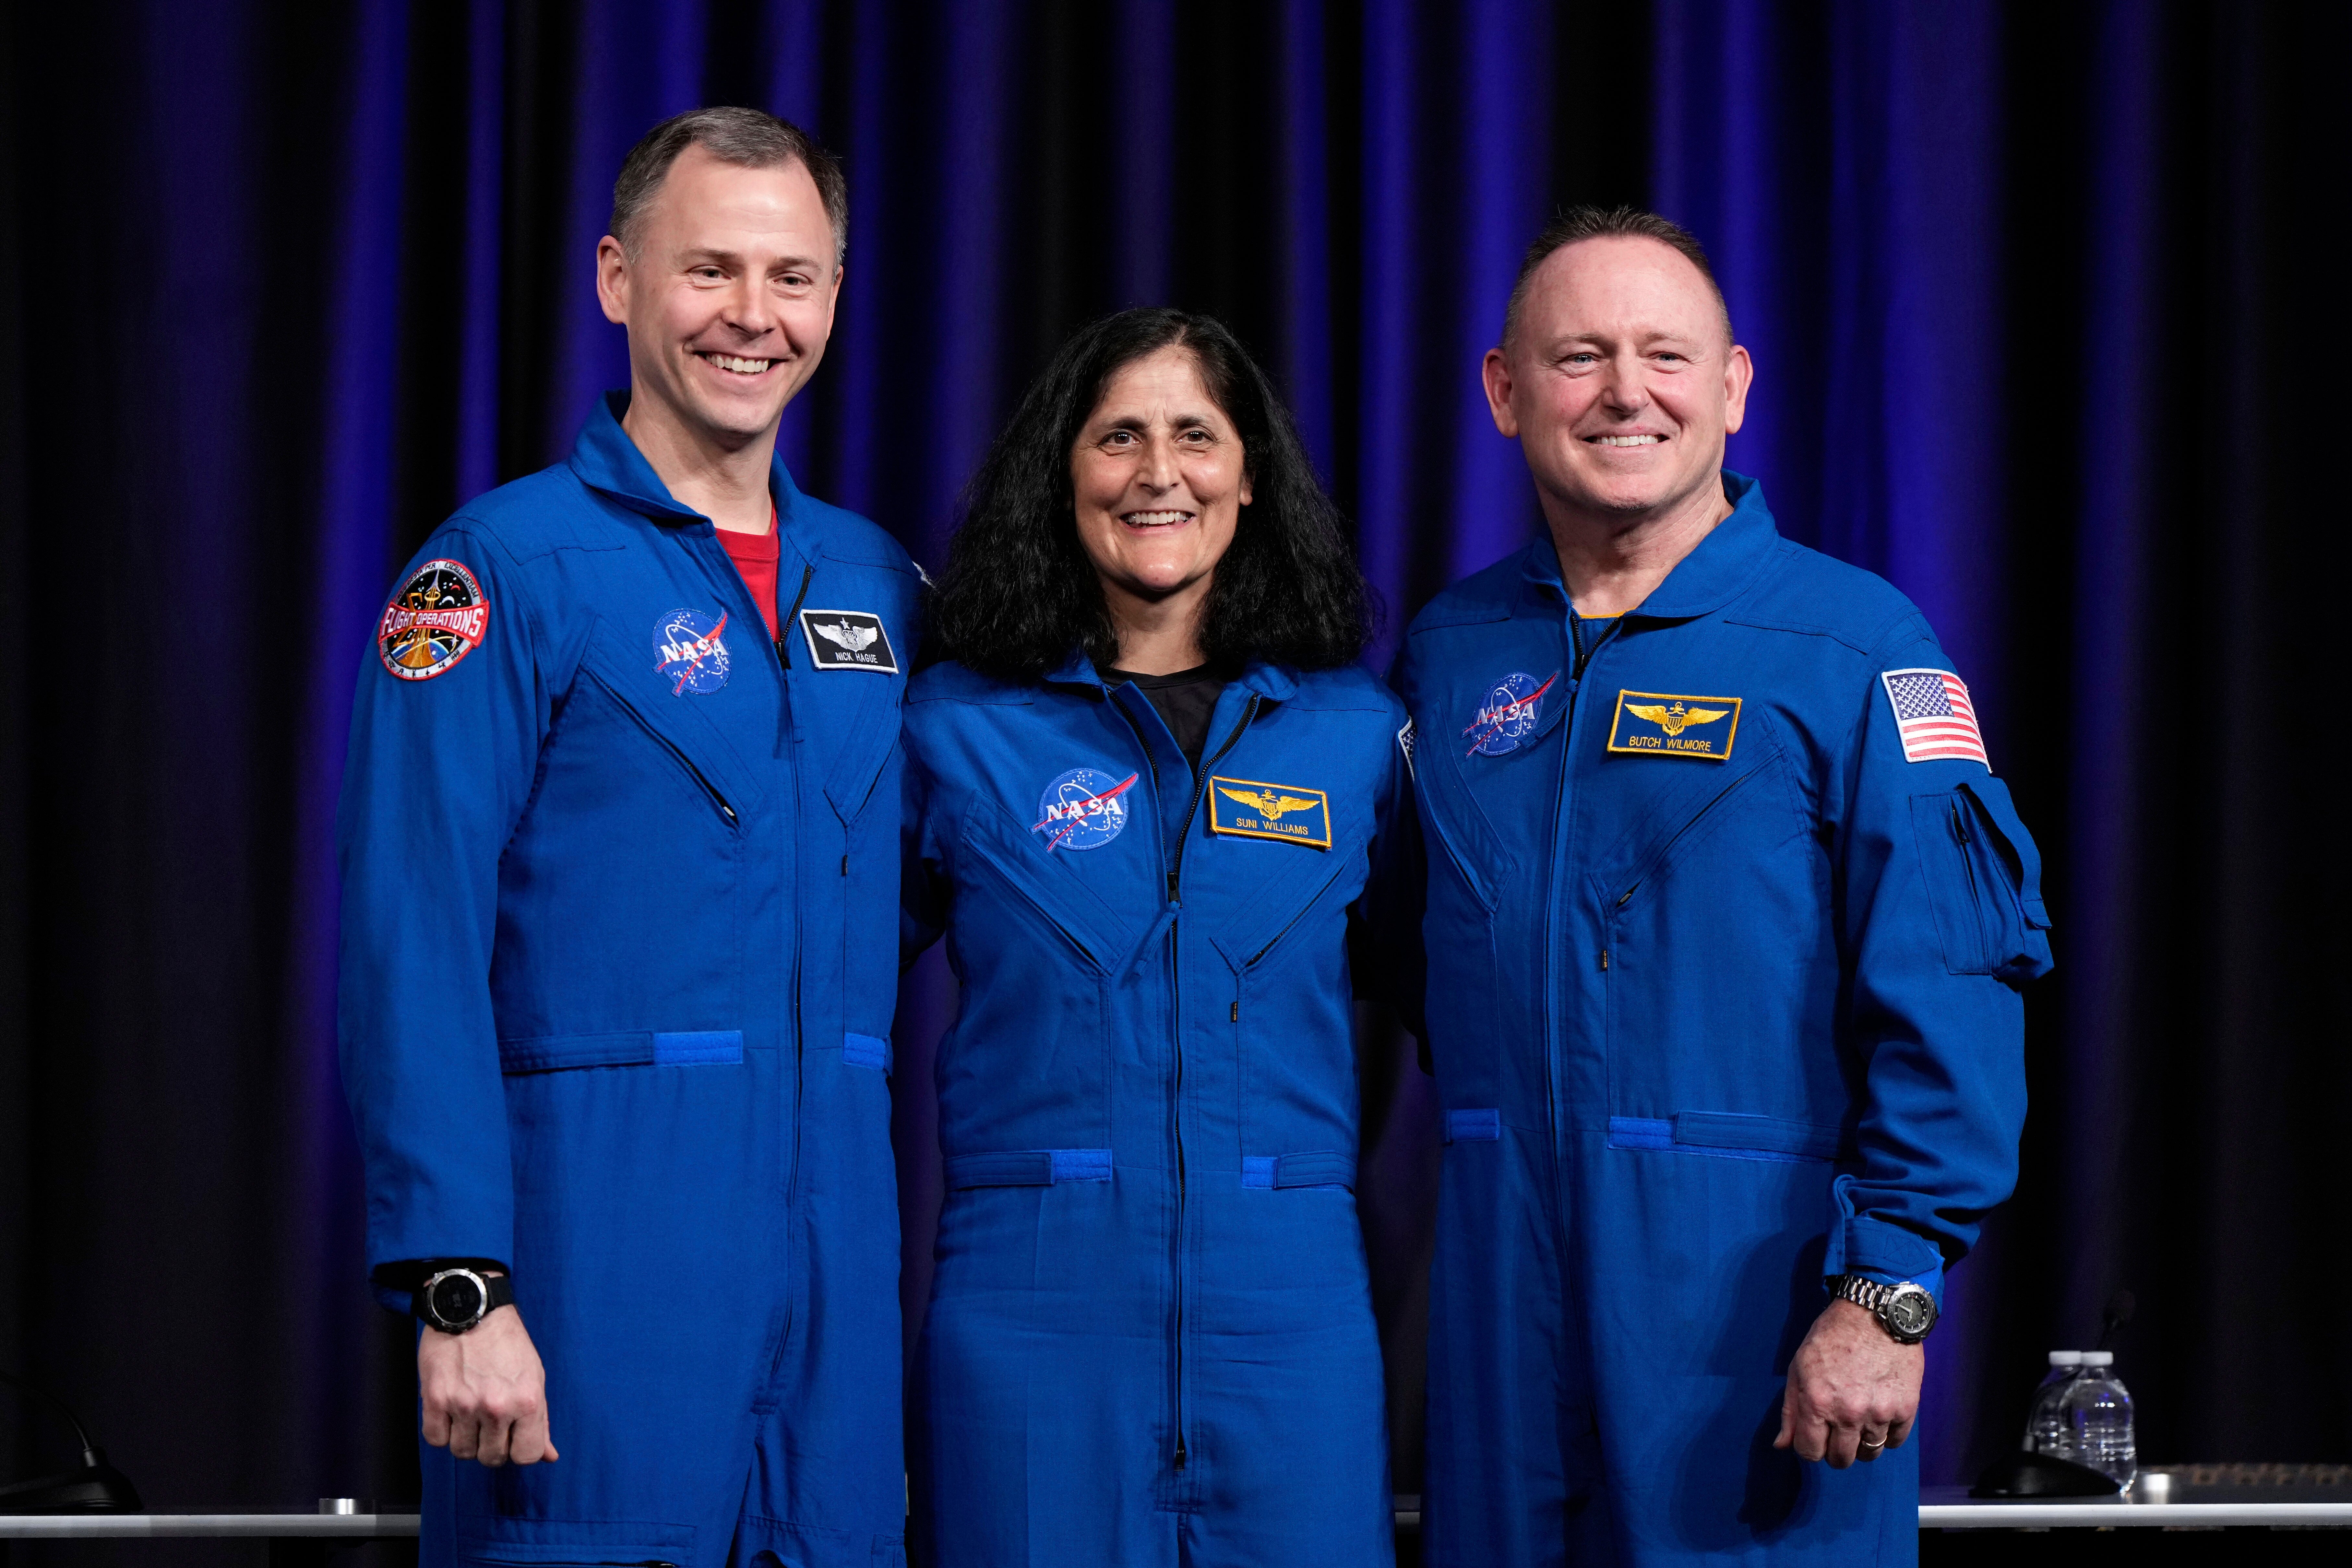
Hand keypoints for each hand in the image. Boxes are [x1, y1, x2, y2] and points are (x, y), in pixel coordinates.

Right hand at [418, 1303, 557, 1465]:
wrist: (472, 1310)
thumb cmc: (507, 1343)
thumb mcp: (534, 1377)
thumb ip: (540, 1420)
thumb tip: (549, 1456)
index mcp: (527, 1401)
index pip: (526, 1456)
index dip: (519, 1449)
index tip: (513, 1436)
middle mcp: (497, 1407)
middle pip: (492, 1458)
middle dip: (491, 1446)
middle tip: (489, 1423)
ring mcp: (464, 1405)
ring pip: (462, 1452)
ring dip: (465, 1439)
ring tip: (469, 1413)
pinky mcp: (435, 1400)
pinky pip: (436, 1440)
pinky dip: (441, 1431)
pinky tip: (450, 1412)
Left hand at [1773, 1297, 1922, 1467]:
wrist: (1876, 1313)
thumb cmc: (1832, 1336)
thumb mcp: (1799, 1366)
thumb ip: (1790, 1409)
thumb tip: (1782, 1445)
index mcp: (1818, 1403)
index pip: (1809, 1452)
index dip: (1809, 1447)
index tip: (1815, 1436)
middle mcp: (1849, 1413)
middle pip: (1841, 1459)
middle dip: (1835, 1450)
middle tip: (1837, 1431)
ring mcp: (1880, 1413)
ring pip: (1869, 1454)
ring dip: (1861, 1444)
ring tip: (1859, 1422)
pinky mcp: (1906, 1408)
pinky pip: (1895, 1442)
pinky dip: (1887, 1435)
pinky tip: (1879, 1416)